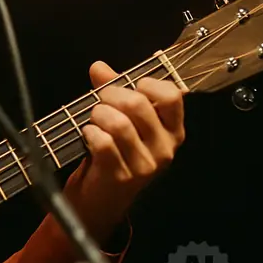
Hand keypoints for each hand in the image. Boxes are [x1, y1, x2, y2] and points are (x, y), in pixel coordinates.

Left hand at [70, 60, 185, 237]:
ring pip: (118, 123)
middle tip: (100, 102)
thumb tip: (98, 67)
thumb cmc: (115, 151)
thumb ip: (112, 89)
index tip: (131, 87)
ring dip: (98, 115)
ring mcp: (146, 164)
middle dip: (110, 96)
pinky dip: (90, 134)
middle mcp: (165, 148)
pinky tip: (89, 136)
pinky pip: (103, 143)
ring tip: (94, 120)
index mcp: (172, 130)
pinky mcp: (123, 176)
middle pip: (138, 104)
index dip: (146, 83)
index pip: (172, 95)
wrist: (102, 196)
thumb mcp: (121, 117)